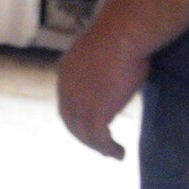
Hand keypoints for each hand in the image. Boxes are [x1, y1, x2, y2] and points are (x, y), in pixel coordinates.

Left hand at [55, 21, 148, 159]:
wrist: (122, 34)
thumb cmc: (121, 35)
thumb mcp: (104, 51)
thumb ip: (103, 66)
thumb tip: (118, 69)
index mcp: (66, 71)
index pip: (66, 101)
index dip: (76, 116)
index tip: (90, 125)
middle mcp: (66, 88)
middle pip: (70, 120)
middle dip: (83, 135)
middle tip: (99, 145)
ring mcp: (79, 102)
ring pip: (84, 133)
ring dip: (98, 146)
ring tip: (112, 154)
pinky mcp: (95, 112)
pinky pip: (99, 138)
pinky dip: (108, 149)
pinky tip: (119, 153)